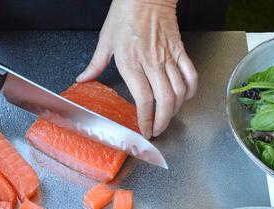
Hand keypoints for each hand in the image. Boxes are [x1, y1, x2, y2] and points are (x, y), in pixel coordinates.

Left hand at [77, 0, 197, 137]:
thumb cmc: (125, 13)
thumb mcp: (105, 40)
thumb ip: (95, 64)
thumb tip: (83, 79)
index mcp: (131, 63)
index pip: (144, 99)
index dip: (146, 119)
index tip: (144, 130)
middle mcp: (152, 62)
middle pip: (165, 100)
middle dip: (162, 121)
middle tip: (157, 130)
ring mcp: (169, 57)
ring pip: (179, 91)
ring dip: (176, 110)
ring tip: (167, 118)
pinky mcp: (180, 50)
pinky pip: (191, 74)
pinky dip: (190, 90)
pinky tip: (184, 98)